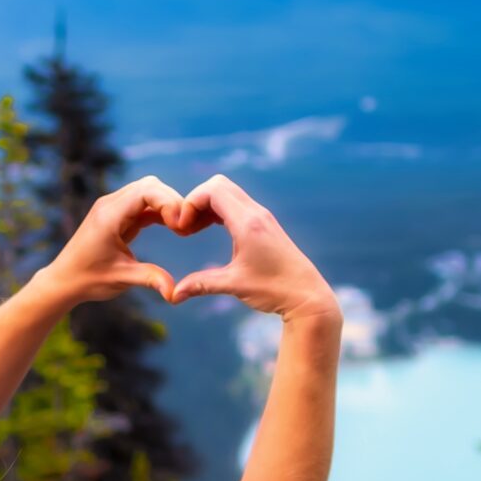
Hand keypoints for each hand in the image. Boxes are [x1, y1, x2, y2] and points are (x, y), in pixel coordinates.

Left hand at [46, 175, 188, 306]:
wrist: (65, 280)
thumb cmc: (88, 279)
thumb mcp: (121, 279)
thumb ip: (149, 279)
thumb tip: (174, 292)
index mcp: (109, 215)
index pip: (146, 191)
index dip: (169, 202)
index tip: (181, 225)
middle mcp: (110, 204)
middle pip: (150, 185)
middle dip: (172, 201)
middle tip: (186, 226)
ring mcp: (113, 207)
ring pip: (148, 190)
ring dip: (166, 204)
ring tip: (181, 227)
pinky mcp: (117, 215)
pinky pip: (143, 203)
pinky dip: (159, 211)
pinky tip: (172, 226)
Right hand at [169, 175, 339, 322]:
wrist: (307, 295)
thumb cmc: (274, 290)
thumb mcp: (234, 285)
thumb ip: (201, 285)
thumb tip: (173, 295)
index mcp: (248, 223)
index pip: (212, 190)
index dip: (190, 203)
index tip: (181, 228)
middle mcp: (256, 213)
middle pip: (218, 184)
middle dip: (196, 200)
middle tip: (185, 226)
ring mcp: (262, 216)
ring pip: (227, 192)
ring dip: (207, 204)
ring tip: (193, 229)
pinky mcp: (264, 223)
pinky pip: (236, 203)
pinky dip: (218, 209)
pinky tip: (209, 228)